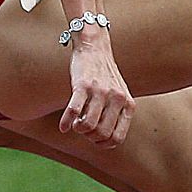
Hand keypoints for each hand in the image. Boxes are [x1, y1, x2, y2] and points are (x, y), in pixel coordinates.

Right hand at [59, 33, 135, 147]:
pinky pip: (73, 110)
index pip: (117, 137)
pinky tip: (63, 126)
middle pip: (101, 134)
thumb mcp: (120, 95)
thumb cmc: (106, 76)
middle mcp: (116, 98)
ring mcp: (100, 91)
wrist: (95, 47)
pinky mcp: (83, 85)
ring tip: (76, 124)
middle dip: (89, 137)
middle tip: (84, 128)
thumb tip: (105, 141)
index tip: (95, 139)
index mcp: (128, 104)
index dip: (103, 143)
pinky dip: (66, 122)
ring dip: (78, 129)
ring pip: (88, 126)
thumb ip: (118, 114)